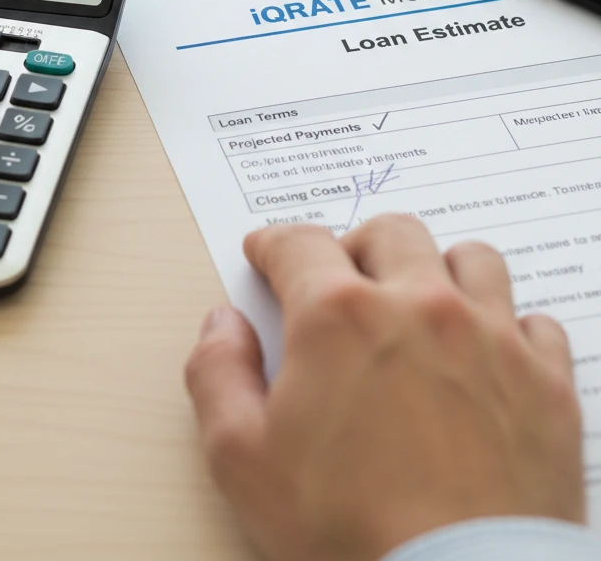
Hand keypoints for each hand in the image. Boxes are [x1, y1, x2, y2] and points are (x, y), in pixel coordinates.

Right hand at [185, 214, 584, 560]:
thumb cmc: (347, 531)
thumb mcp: (241, 459)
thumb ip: (216, 373)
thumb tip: (223, 323)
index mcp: (339, 315)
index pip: (299, 242)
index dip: (273, 244)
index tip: (267, 254)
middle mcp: (420, 305)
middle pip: (390, 233)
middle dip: (354, 246)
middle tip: (340, 280)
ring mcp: (492, 340)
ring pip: (471, 259)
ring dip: (437, 269)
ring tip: (419, 304)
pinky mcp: (547, 385)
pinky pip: (534, 323)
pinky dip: (507, 326)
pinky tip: (484, 356)